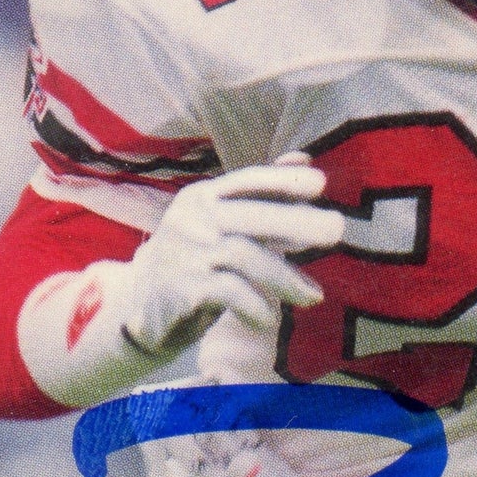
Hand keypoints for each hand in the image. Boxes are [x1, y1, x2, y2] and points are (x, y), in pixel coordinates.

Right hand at [120, 157, 344, 357]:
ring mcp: (187, 253)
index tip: (321, 183)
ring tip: (314, 296)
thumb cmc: (194, 257)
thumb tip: (303, 157)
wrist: (139, 305)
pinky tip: (269, 319)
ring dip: (286, 278)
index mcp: (204, 196)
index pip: (247, 180)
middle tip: (337, 229)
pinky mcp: (183, 289)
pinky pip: (229, 294)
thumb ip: (260, 194)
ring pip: (246, 257)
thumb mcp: (221, 220)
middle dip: (297, 222)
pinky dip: (255, 307)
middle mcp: (194, 218)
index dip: (283, 179)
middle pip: (252, 216)